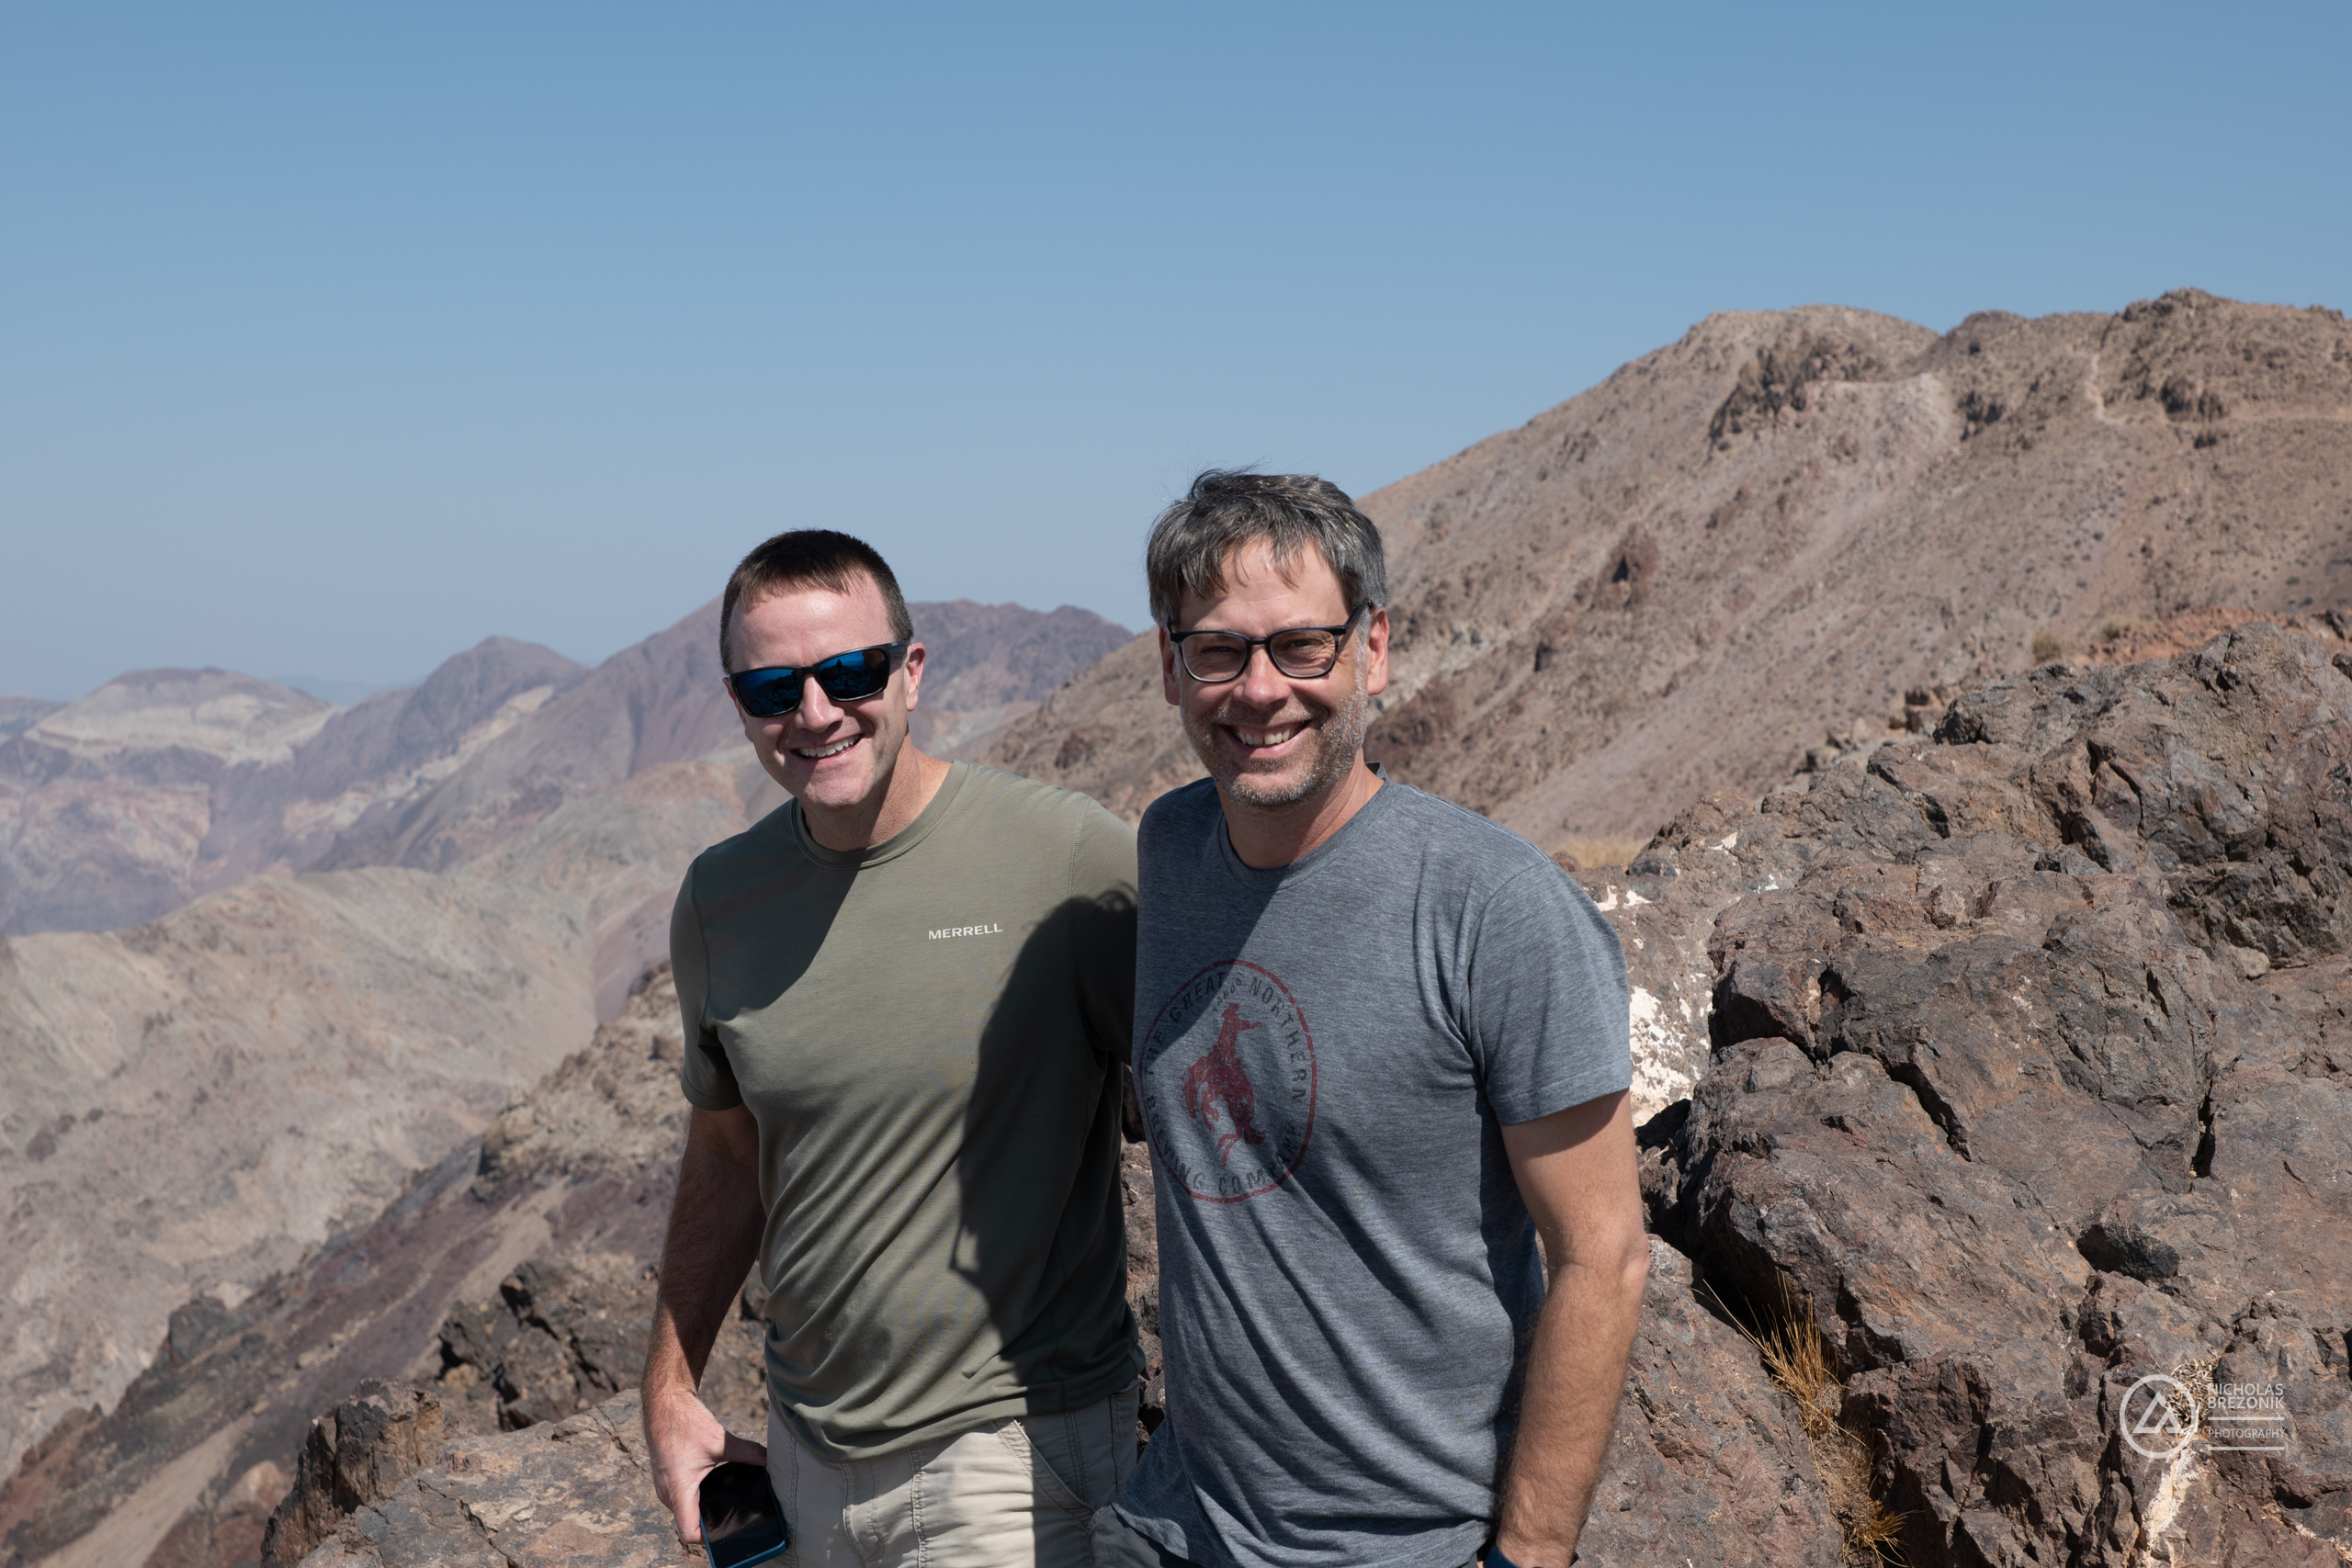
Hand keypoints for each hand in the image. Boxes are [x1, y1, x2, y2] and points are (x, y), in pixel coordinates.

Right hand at [644, 1383, 768, 1544]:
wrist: (665, 1404)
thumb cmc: (685, 1423)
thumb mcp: (719, 1440)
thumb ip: (746, 1452)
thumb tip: (769, 1459)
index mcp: (678, 1491)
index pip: (687, 1532)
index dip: (707, 1538)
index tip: (727, 1530)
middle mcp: (667, 1494)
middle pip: (688, 1522)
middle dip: (711, 1522)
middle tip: (736, 1516)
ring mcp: (665, 1486)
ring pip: (685, 1509)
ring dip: (703, 1508)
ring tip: (728, 1502)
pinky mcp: (667, 1477)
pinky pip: (682, 1496)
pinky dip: (697, 1496)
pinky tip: (715, 1486)